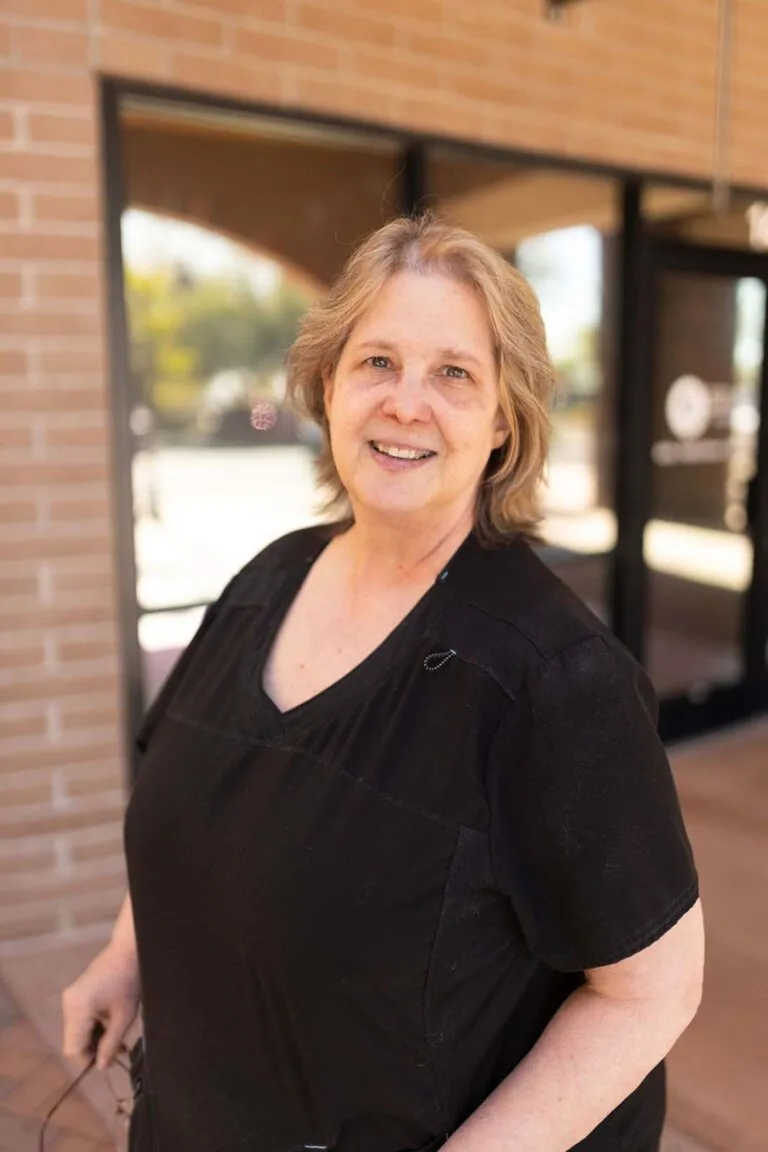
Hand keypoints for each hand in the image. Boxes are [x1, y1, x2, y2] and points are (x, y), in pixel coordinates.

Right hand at [62, 943, 140, 1070]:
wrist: (128, 951)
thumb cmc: (129, 982)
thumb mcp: (123, 1017)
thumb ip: (110, 1044)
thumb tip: (101, 1066)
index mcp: (77, 1009)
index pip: (73, 1048)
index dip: (88, 1060)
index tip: (108, 1062)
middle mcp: (68, 1004)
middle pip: (73, 1040)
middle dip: (93, 1050)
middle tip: (116, 1053)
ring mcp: (70, 998)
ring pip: (76, 1031)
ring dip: (94, 1039)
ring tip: (117, 1042)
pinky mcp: (75, 994)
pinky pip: (79, 1019)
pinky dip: (92, 1027)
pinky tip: (110, 1028)